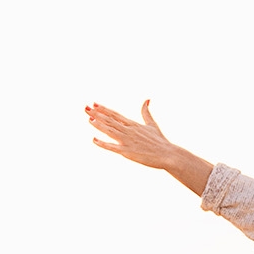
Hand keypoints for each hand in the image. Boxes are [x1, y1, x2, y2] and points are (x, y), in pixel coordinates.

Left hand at [88, 100, 213, 194]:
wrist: (168, 154)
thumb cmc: (160, 141)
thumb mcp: (152, 124)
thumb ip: (146, 112)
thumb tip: (146, 99)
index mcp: (133, 124)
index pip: (116, 115)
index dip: (104, 109)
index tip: (94, 104)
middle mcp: (129, 130)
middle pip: (110, 120)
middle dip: (97, 114)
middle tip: (85, 108)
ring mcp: (128, 141)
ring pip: (110, 131)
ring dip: (99, 125)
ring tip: (89, 118)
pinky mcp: (128, 152)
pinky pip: (112, 147)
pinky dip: (103, 143)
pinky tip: (94, 140)